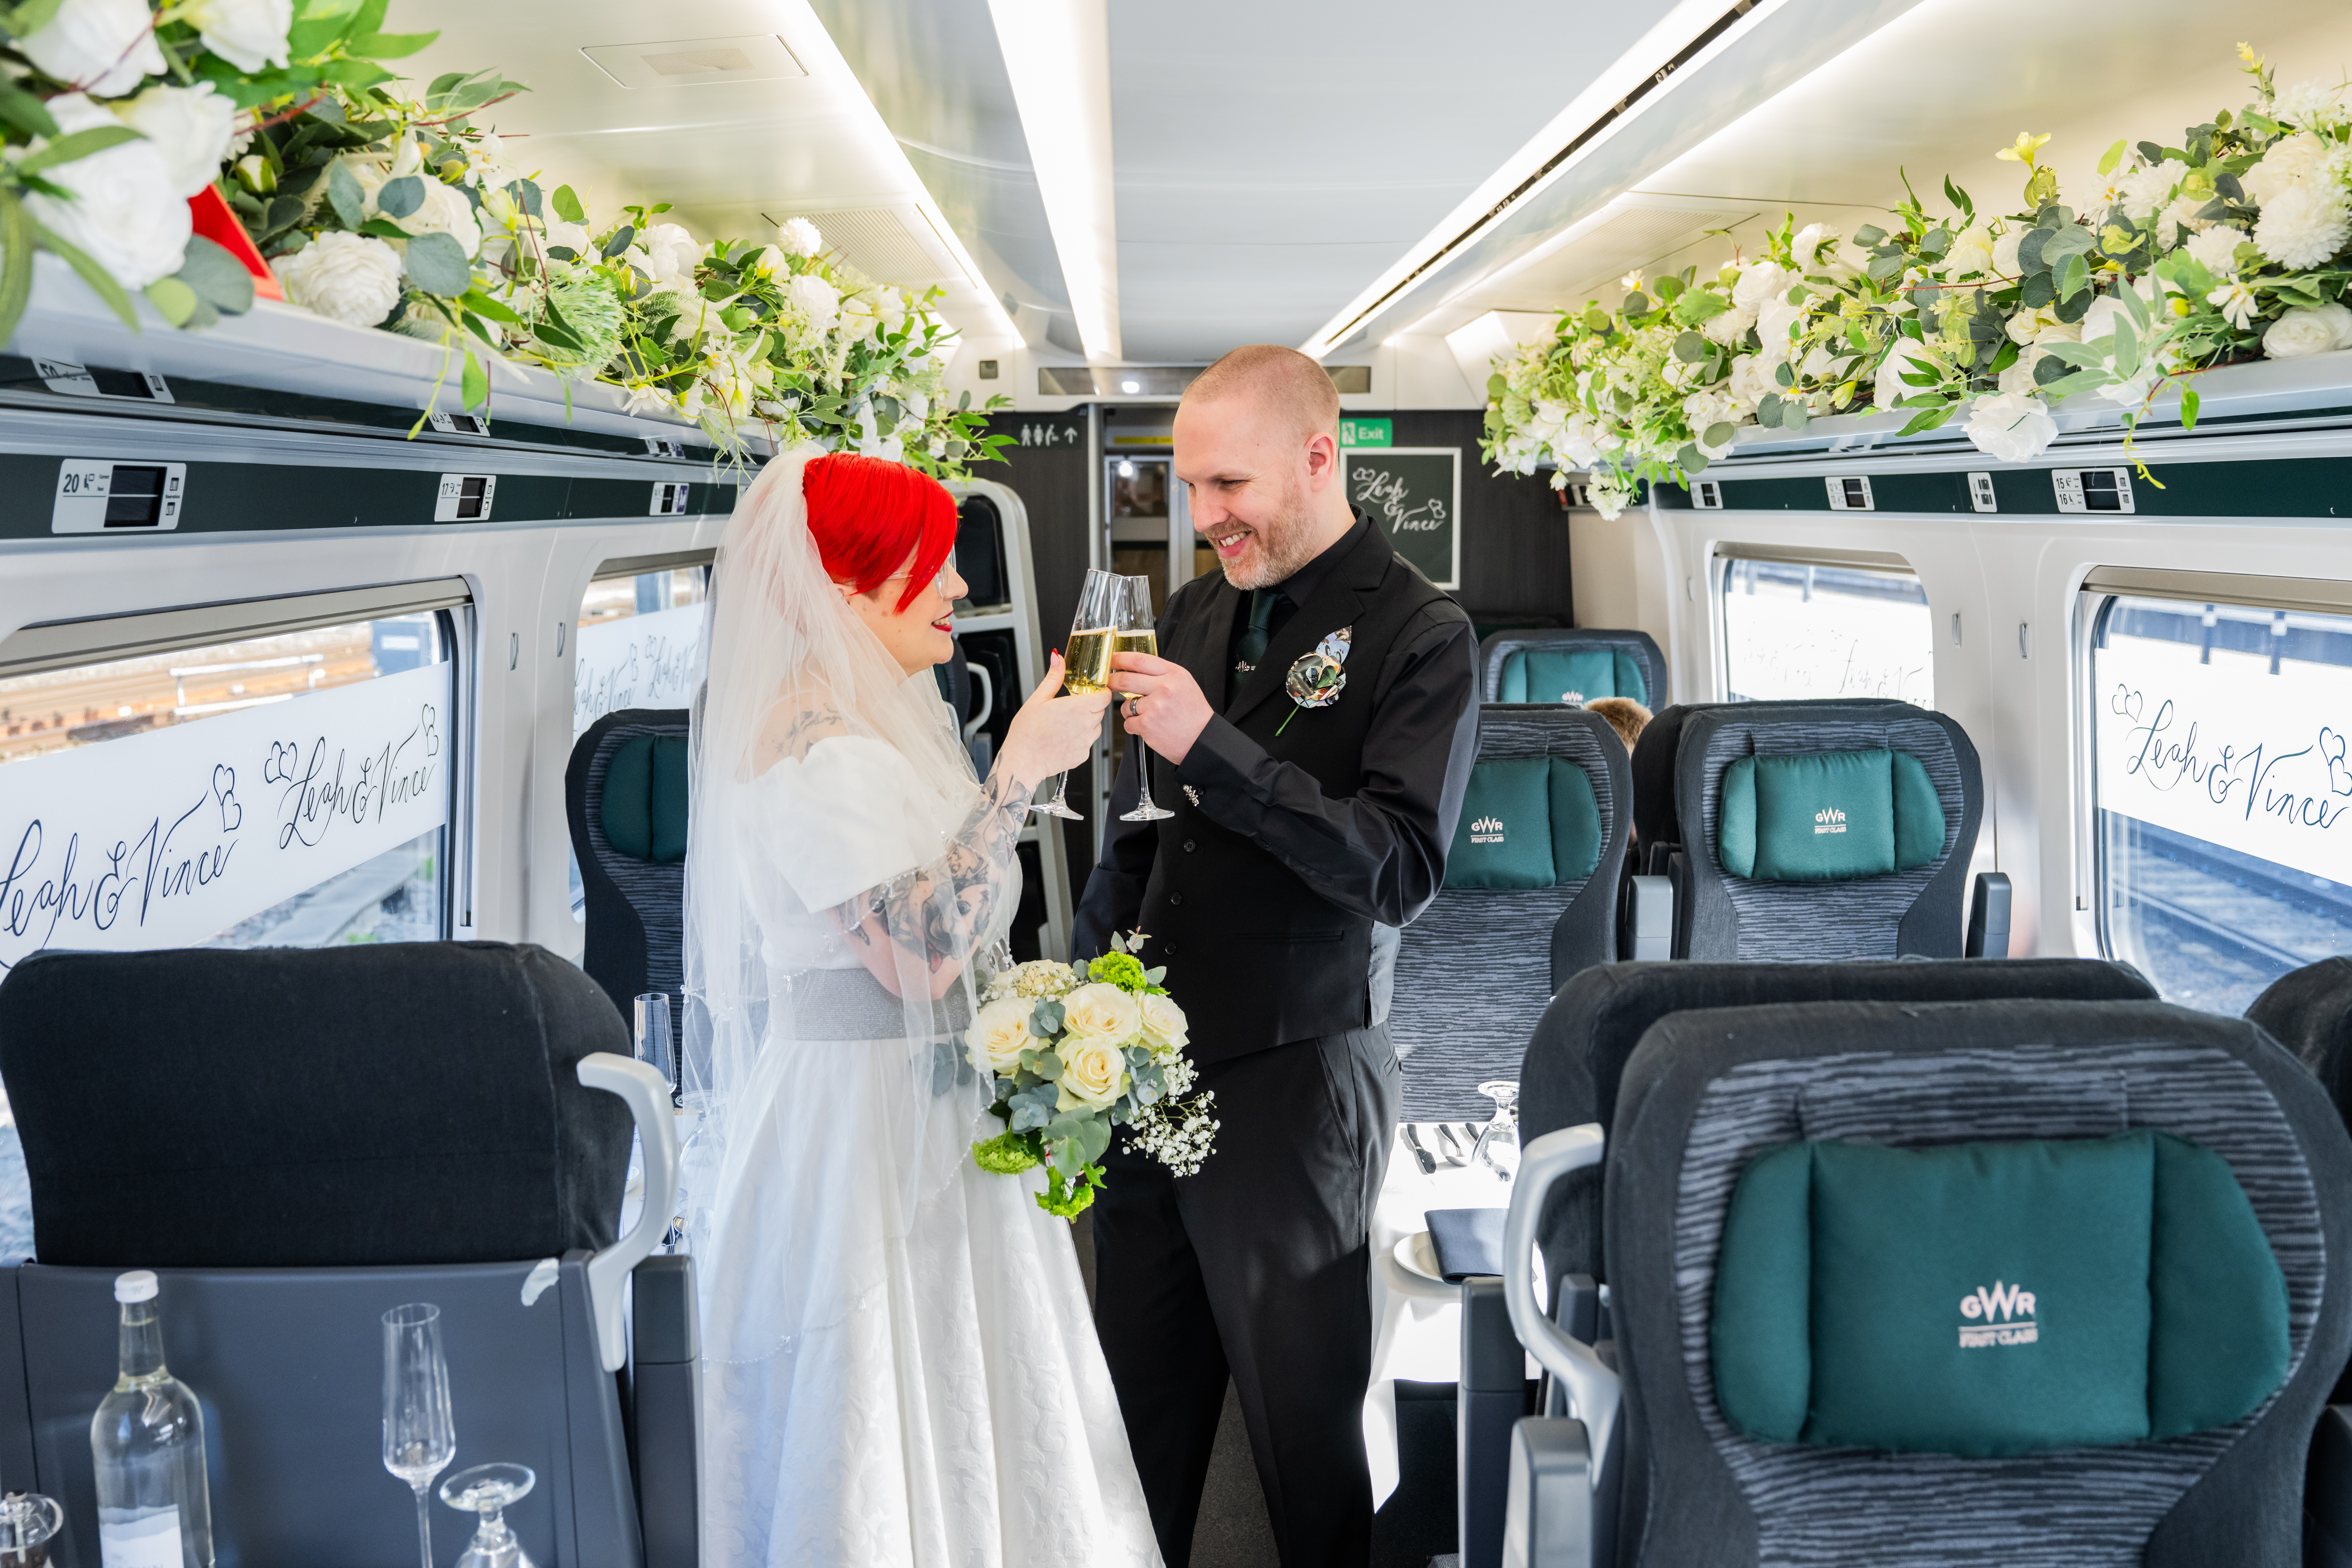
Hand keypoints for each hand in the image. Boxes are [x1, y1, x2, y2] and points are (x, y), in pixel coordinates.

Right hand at [997, 651, 1110, 789]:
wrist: (1022, 761)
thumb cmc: (1027, 732)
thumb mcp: (1038, 699)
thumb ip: (1053, 677)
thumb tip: (1058, 659)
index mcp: (1078, 708)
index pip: (1105, 696)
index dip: (1099, 692)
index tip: (1091, 692)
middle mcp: (1086, 725)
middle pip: (1100, 710)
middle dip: (1089, 707)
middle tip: (1069, 709)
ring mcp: (1086, 742)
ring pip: (1095, 727)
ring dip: (1086, 723)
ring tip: (1064, 725)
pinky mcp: (1083, 756)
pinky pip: (1087, 743)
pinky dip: (1079, 739)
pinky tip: (1062, 738)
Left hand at [1110, 653, 1212, 765]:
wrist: (1203, 740)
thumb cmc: (1194, 714)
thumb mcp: (1184, 684)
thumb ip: (1162, 674)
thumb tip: (1134, 670)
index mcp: (1174, 674)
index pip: (1139, 660)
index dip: (1120, 658)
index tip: (1112, 660)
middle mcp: (1164, 687)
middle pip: (1125, 679)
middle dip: (1112, 682)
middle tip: (1109, 684)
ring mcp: (1155, 706)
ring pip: (1126, 704)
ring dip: (1130, 711)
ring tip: (1148, 716)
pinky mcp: (1147, 724)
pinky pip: (1128, 722)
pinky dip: (1135, 726)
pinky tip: (1150, 728)